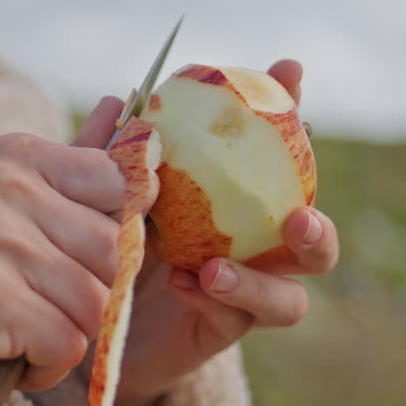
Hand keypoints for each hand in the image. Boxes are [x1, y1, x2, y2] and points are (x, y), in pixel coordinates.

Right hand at [0, 101, 153, 391]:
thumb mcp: (25, 212)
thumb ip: (82, 172)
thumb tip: (135, 117)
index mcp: (18, 155)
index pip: (122, 188)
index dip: (108, 240)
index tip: (59, 254)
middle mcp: (2, 185)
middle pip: (115, 251)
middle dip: (89, 294)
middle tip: (30, 300)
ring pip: (97, 303)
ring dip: (67, 335)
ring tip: (15, 327)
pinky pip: (68, 343)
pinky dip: (47, 366)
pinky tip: (6, 352)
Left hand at [111, 59, 339, 397]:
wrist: (88, 321)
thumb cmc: (107, 247)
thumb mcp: (102, 196)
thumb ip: (111, 155)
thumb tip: (119, 98)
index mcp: (239, 209)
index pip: (280, 157)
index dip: (291, 110)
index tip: (288, 70)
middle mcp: (254, 255)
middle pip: (315, 244)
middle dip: (317, 229)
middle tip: (298, 219)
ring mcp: (242, 300)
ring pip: (289, 300)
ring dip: (260, 283)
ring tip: (216, 268)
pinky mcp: (217, 335)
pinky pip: (233, 321)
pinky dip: (212, 300)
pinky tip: (183, 284)